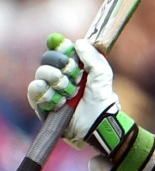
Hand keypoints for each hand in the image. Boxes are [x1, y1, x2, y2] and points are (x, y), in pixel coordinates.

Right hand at [28, 34, 122, 150]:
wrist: (98, 128)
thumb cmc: (103, 104)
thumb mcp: (103, 78)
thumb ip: (94, 59)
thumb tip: (79, 42)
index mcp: (75, 69)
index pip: (61, 51)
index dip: (61, 47)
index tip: (67, 48)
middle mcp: (61, 77)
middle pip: (48, 60)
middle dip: (60, 65)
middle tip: (73, 76)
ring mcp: (51, 90)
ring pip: (40, 74)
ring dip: (55, 81)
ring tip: (69, 94)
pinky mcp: (42, 104)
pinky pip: (34, 91)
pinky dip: (44, 92)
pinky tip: (57, 100)